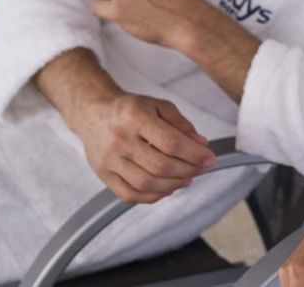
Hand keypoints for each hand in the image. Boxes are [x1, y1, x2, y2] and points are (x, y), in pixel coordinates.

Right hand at [68, 89, 216, 203]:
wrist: (93, 112)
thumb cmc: (129, 109)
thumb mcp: (158, 106)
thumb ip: (181, 124)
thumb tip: (201, 144)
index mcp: (134, 117)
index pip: (170, 142)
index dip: (194, 154)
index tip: (209, 159)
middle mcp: (119, 139)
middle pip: (160, 166)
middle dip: (187, 170)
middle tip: (200, 169)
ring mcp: (109, 160)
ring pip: (146, 184)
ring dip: (173, 185)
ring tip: (186, 178)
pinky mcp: (103, 175)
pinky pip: (130, 195)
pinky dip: (153, 196)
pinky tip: (166, 188)